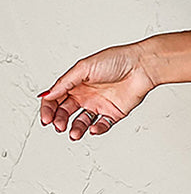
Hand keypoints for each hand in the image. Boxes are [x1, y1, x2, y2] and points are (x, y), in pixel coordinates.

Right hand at [37, 42, 157, 140]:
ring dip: (75, 129)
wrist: (141, 66)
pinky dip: (96, 129)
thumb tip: (49, 94)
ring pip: (81, 122)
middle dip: (59, 120)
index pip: (55, 98)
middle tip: (59, 126)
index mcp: (76, 82)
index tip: (46, 118)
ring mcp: (99, 105)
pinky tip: (93, 129)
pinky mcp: (113, 113)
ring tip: (74, 133)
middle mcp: (86, 94)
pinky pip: (102, 125)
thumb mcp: (84, 67)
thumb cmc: (116, 60)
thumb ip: (65, 82)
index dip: (48, 109)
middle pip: (65, 112)